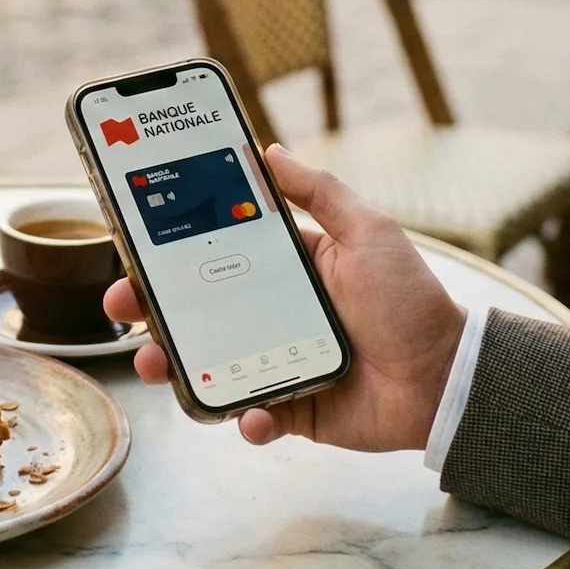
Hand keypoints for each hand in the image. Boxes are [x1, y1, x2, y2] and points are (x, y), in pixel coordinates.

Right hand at [102, 144, 466, 451]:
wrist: (446, 378)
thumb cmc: (411, 300)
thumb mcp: (368, 233)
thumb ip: (320, 192)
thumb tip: (269, 151)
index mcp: (290, 270)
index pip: (217, 256)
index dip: (173, 253)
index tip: (136, 248)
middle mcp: (277, 315)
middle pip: (199, 311)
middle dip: (152, 310)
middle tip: (123, 306)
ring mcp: (279, 363)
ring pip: (210, 365)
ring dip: (176, 367)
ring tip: (155, 364)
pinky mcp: (294, 409)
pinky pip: (253, 415)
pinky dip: (245, 417)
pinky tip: (249, 414)